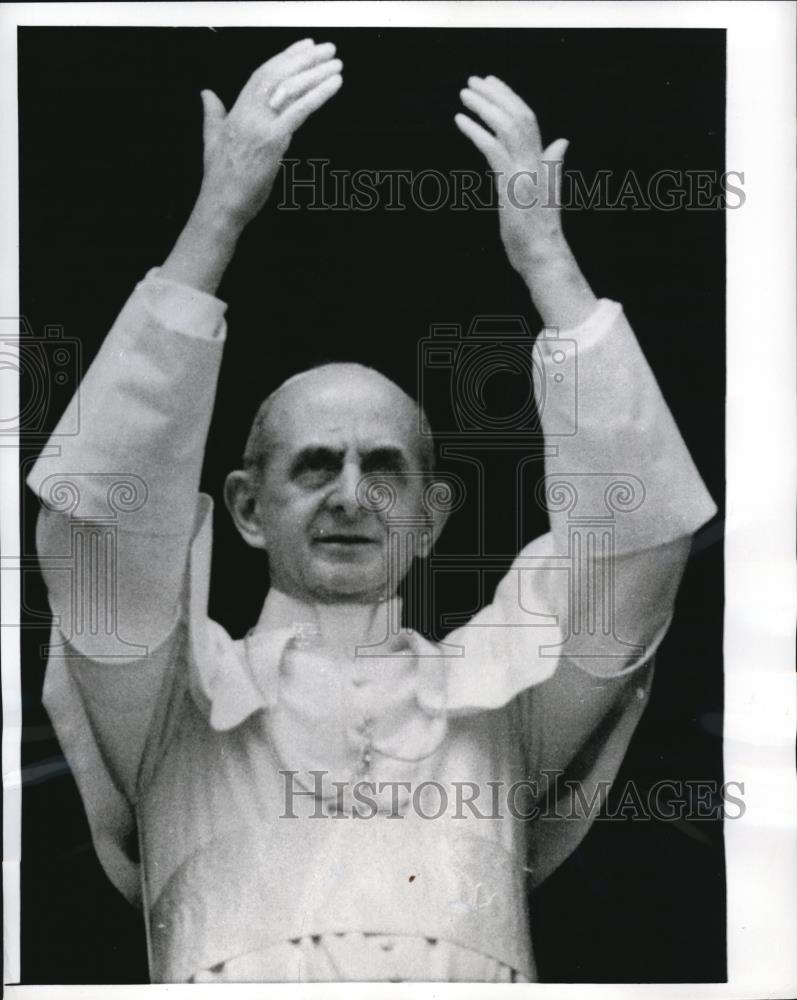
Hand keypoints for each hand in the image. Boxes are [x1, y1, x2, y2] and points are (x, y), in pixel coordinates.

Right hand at [197, 38, 341, 228]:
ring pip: (291, 89)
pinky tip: (334, 83)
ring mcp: (261, 126)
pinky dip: (318, 94)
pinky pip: (299, 111)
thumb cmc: (221, 180)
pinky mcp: (274, 141)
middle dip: (305, 59)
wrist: (221, 205)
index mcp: (236, 111)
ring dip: (316, 72)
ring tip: (336, 62)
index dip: (284, 58)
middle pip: (279, 75)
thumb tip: (206, 93)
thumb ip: (213, 114)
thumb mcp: (212, 140)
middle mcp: (248, 113)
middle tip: (328, 48)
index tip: (304, 46)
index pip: (262, 74)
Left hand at [455, 76, 568, 274]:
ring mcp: (524, 173)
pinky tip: (460, 120)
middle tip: (473, 81)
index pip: (529, 120)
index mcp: (544, 163)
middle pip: (518, 115)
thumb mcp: (547, 194)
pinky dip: (476, 131)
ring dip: (484, 106)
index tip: (493, 84)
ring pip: (506, 126)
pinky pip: (492, 148)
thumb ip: (551, 166)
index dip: (511, 99)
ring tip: (464, 94)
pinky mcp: (511, 186)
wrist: (544, 257)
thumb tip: (562, 141)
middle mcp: (536, 163)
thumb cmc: (540, 232)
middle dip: (496, 94)